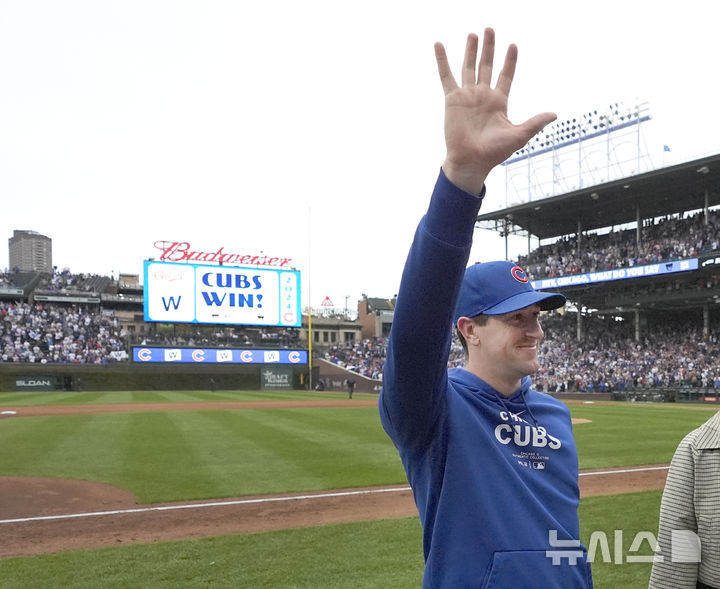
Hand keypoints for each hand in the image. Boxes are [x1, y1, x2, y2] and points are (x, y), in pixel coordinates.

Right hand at [436, 28, 555, 194]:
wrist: (471, 161)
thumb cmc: (494, 153)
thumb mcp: (519, 135)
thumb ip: (535, 122)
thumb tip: (554, 114)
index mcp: (499, 102)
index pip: (506, 75)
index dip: (509, 61)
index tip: (513, 45)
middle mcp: (483, 96)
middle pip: (487, 66)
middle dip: (489, 48)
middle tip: (490, 29)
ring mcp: (467, 96)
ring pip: (469, 67)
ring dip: (471, 50)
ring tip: (473, 34)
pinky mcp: (452, 99)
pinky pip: (446, 76)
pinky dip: (442, 60)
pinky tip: (439, 45)